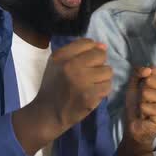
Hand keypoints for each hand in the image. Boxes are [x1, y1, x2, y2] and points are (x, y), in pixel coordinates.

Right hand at [13, 38, 112, 154]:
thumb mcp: (57, 64)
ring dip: (102, 78)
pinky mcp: (89, 96)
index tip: (87, 61)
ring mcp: (81, 81)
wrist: (48, 113)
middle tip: (90, 74)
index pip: (87, 43)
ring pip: (107, 71)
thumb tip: (103, 46)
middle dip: (98, 64)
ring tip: (91, 84)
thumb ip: (79, 51)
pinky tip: (92, 93)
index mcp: (61, 56)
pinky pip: (108, 86)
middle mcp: (71, 66)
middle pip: (100, 55)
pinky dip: (102, 90)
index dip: (91, 51)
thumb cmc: (53, 86)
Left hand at [122, 66, 155, 154]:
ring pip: (147, 93)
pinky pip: (146, 106)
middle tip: (146, 101)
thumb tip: (148, 69)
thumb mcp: (135, 85)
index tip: (146, 87)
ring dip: (142, 102)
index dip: (144, 78)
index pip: (154, 69)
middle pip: (150, 80)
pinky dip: (142, 111)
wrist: (135, 126)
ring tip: (147, 109)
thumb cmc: (136, 105)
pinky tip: (148, 117)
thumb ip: (139, 73)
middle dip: (142, 91)